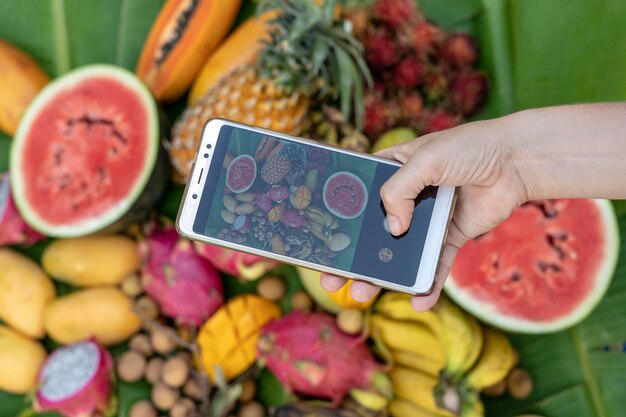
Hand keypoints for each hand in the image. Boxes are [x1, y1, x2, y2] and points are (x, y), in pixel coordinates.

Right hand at [321, 116, 530, 310]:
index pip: (357, 197)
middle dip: (352, 258)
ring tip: (362, 294)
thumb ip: (399, 191)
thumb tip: (393, 229)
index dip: (339, 220)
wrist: (515, 160)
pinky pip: (436, 264)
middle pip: (373, 232)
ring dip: (383, 275)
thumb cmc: (469, 147)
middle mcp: (406, 197)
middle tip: (332, 280)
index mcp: (391, 171)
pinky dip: (428, 284)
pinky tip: (419, 301)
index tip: (320, 243)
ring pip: (400, 253)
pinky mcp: (449, 236)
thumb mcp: (425, 159)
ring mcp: (427, 219)